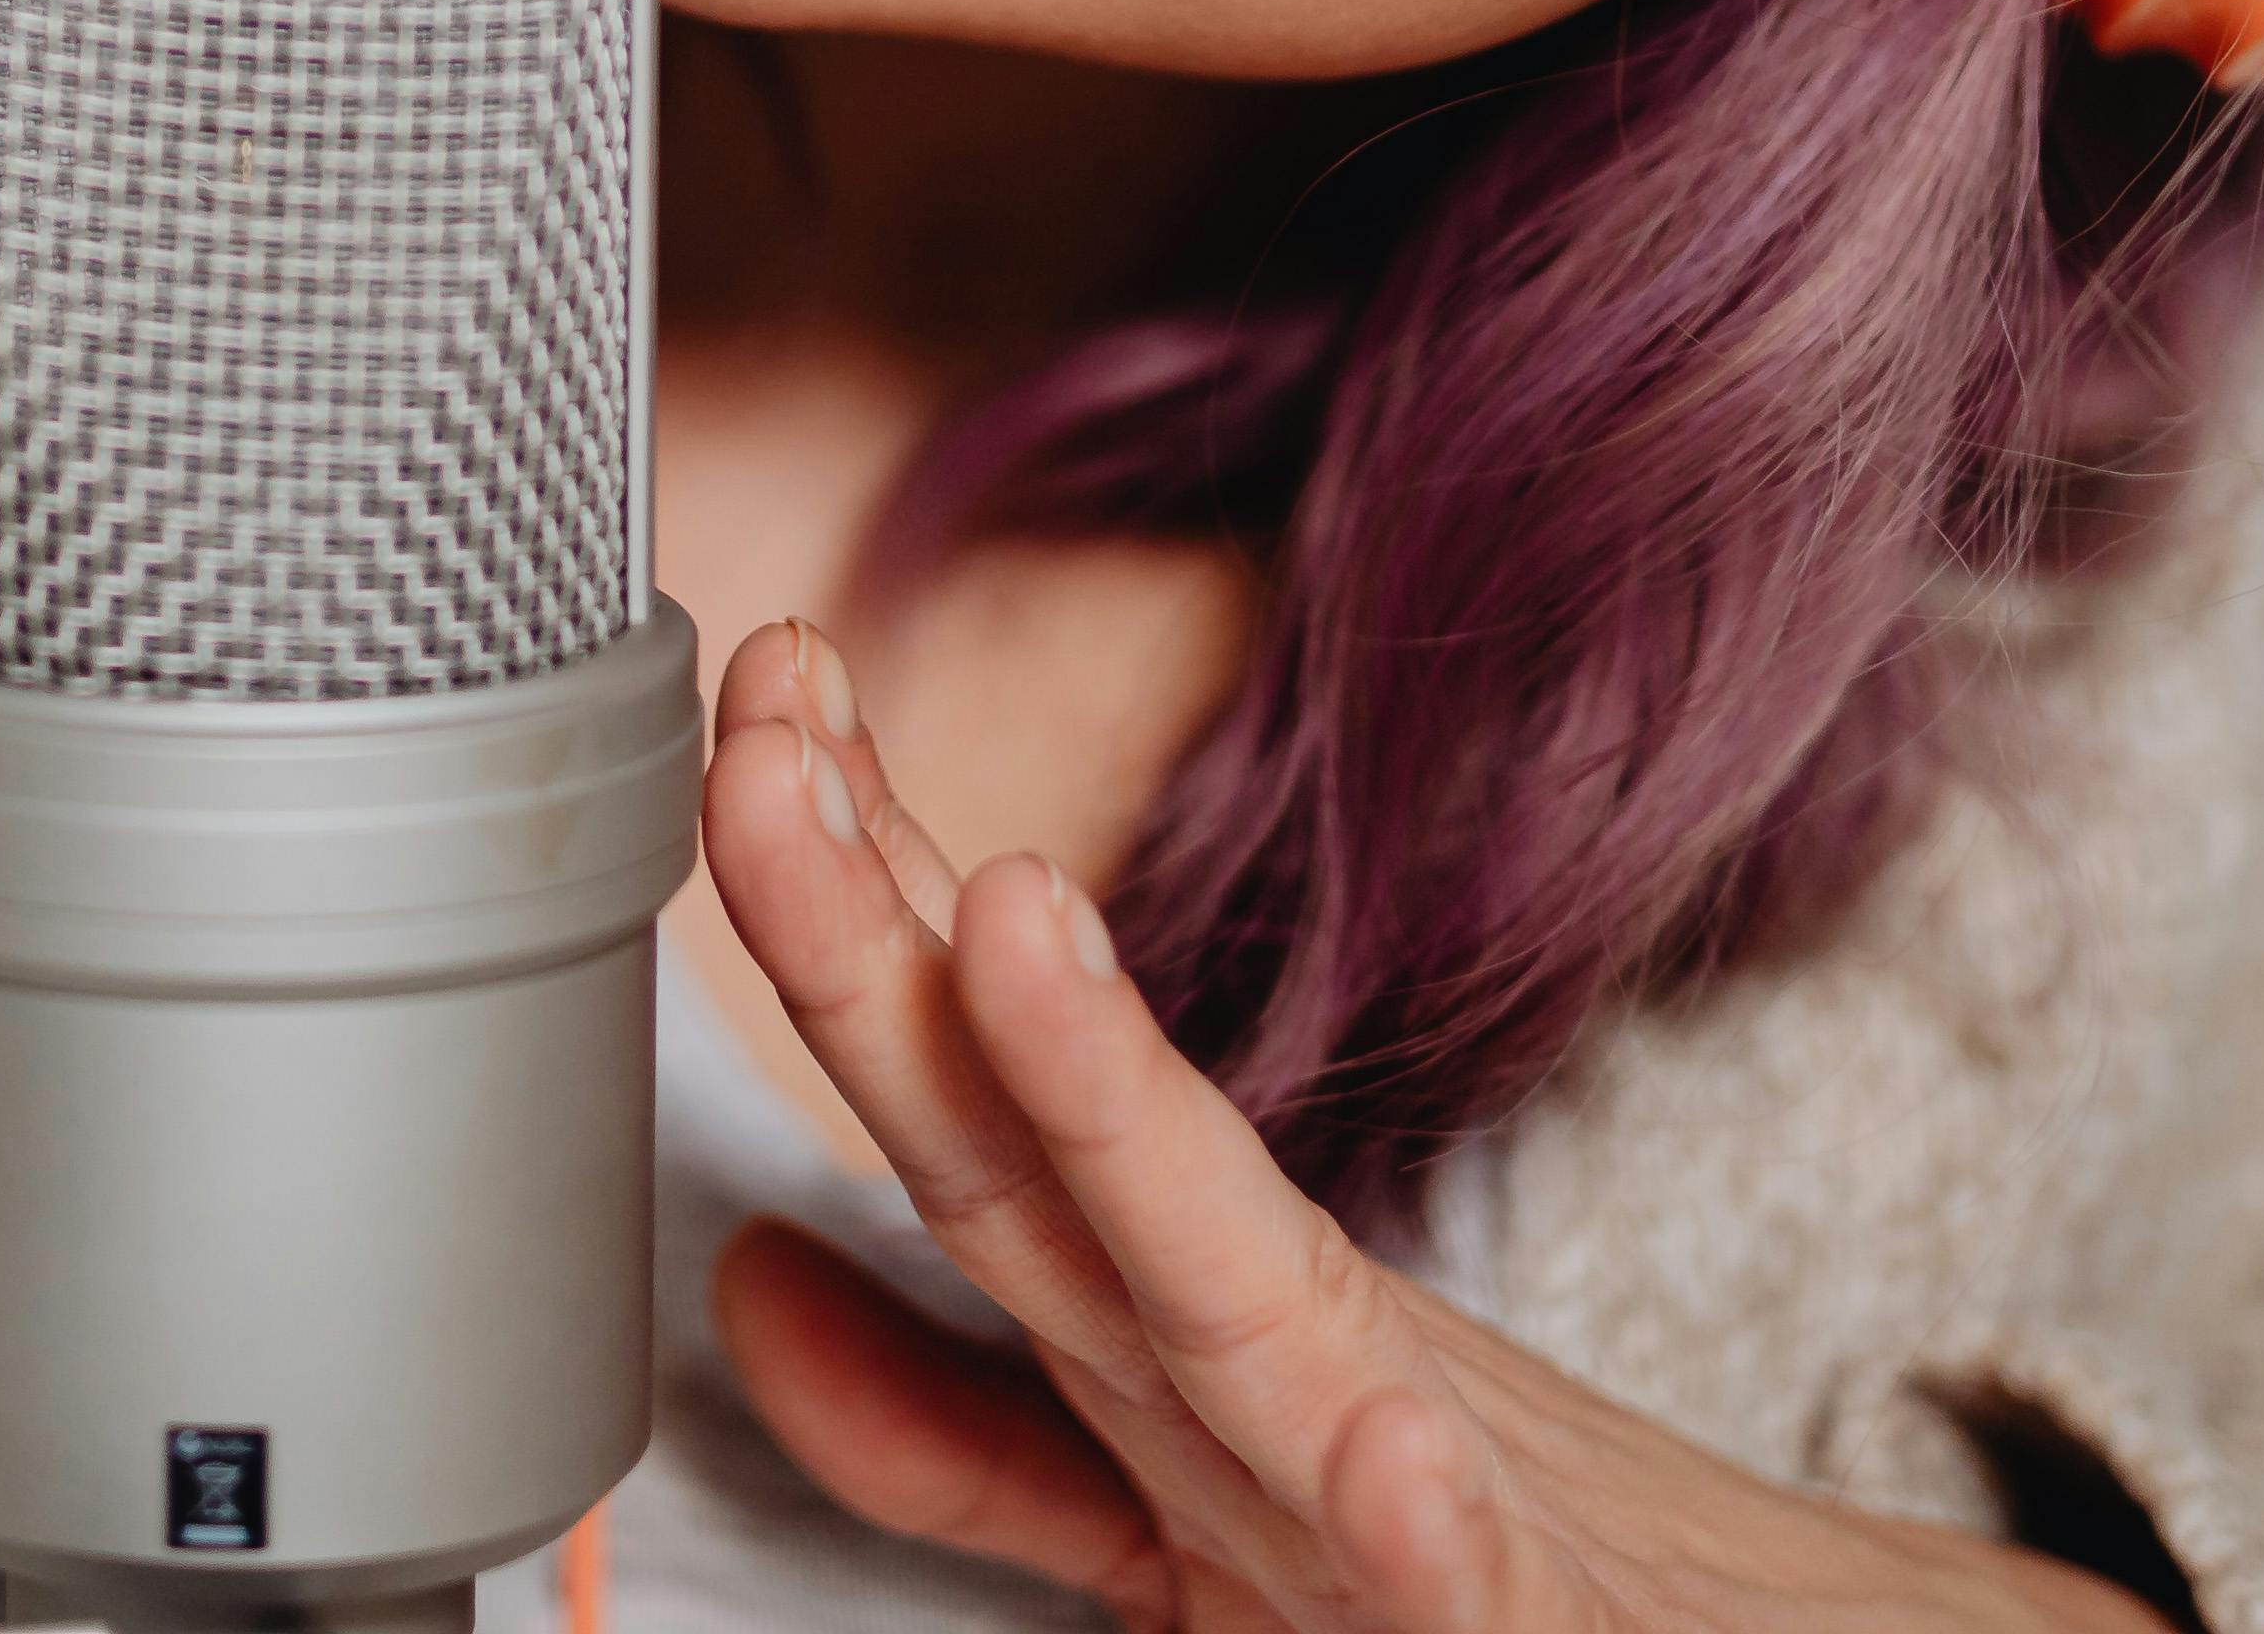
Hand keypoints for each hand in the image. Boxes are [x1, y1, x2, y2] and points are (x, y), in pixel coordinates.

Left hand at [696, 625, 2150, 1633]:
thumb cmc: (1472, 1558)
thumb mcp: (1163, 1500)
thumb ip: (955, 1431)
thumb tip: (748, 1289)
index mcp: (1164, 1338)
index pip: (974, 1107)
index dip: (847, 924)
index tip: (753, 720)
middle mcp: (1258, 1375)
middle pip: (1030, 1154)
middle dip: (886, 941)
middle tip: (767, 737)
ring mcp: (1388, 1489)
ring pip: (1223, 1296)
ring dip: (1109, 1099)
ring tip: (1018, 923)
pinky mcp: (1515, 1626)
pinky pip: (1456, 1580)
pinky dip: (1426, 1517)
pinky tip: (1399, 1464)